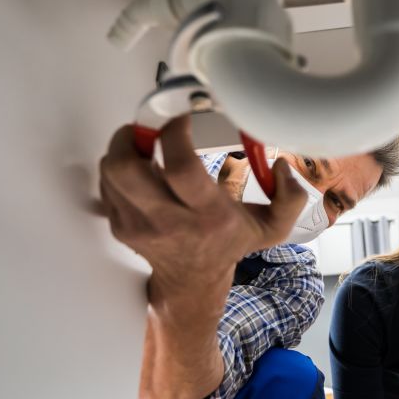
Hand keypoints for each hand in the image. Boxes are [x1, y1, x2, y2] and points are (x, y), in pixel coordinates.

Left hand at [99, 115, 306, 288]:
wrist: (193, 281)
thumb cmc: (228, 244)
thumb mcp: (271, 227)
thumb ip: (290, 197)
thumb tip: (281, 167)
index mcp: (207, 216)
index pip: (180, 167)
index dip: (174, 133)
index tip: (181, 118)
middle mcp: (168, 221)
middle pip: (127, 169)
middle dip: (132, 135)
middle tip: (148, 125)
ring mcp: (138, 226)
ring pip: (111, 172)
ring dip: (123, 147)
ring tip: (144, 143)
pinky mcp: (120, 226)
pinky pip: (108, 184)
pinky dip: (119, 168)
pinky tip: (140, 168)